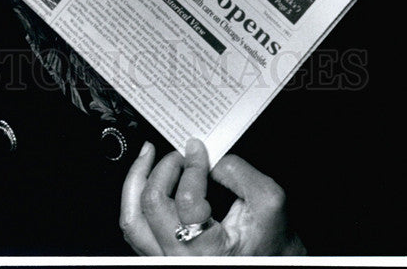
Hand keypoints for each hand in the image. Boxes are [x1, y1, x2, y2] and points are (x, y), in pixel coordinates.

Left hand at [120, 138, 304, 255]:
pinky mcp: (160, 254)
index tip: (197, 149)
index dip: (192, 167)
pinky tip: (146, 176)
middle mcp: (180, 259)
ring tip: (147, 155)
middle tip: (179, 154)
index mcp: (206, 251)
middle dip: (164, 169)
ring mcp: (165, 258)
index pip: (186, 201)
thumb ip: (239, 173)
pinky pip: (135, 226)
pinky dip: (136, 196)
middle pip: (151, 205)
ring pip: (132, 219)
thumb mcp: (269, 200)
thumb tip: (208, 158)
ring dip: (137, 180)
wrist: (273, 263)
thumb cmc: (271, 241)